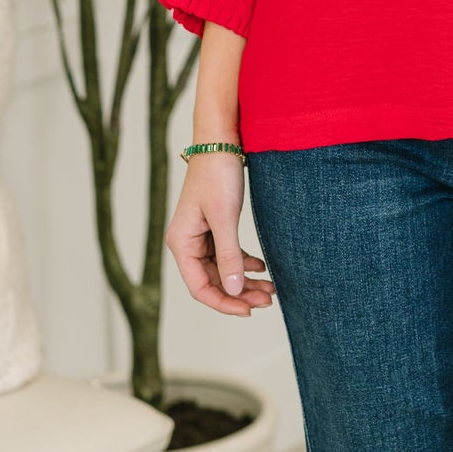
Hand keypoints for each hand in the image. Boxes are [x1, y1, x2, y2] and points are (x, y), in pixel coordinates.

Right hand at [165, 157, 275, 317]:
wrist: (221, 141)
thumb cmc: (217, 175)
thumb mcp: (225, 218)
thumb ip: (229, 256)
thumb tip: (234, 290)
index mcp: (181, 243)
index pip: (200, 287)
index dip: (224, 303)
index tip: (249, 310)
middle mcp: (187, 243)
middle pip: (213, 281)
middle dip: (240, 293)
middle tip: (268, 300)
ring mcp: (201, 236)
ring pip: (223, 270)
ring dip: (245, 280)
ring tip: (271, 288)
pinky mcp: (214, 226)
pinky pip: (228, 254)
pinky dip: (244, 263)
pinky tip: (262, 267)